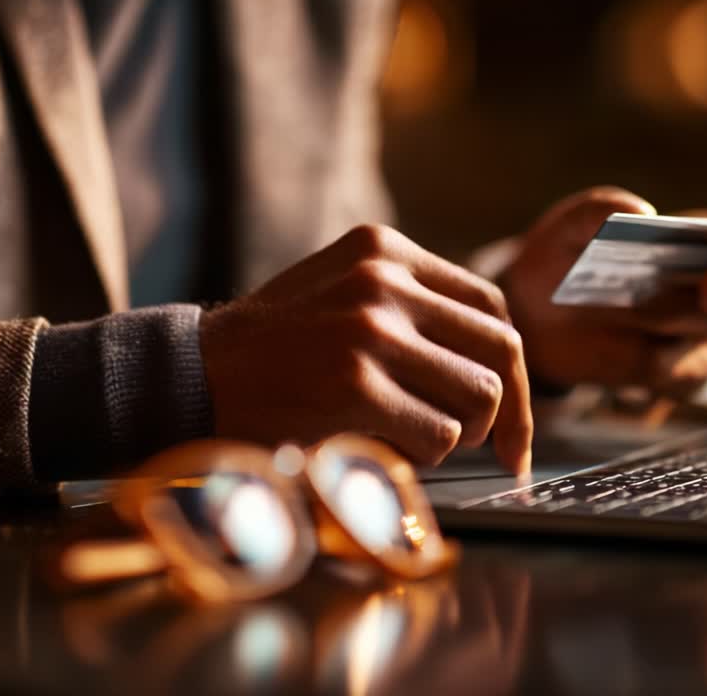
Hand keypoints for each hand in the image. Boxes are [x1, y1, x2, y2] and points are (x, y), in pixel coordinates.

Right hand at [199, 224, 532, 472]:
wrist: (192, 373)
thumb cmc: (273, 346)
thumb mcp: (340, 289)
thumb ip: (409, 304)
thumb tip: (492, 359)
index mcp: (385, 250)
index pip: (490, 305)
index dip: (512, 363)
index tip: (514, 407)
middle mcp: (384, 281)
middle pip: (502, 348)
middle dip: (515, 411)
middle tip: (506, 452)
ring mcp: (371, 331)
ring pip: (480, 395)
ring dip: (462, 434)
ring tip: (418, 440)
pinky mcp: (356, 386)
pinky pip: (441, 435)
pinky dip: (426, 455)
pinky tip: (385, 447)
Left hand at [502, 186, 706, 396]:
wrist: (531, 309)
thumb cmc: (566, 254)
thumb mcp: (571, 222)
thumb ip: (602, 207)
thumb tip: (644, 212)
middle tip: (692, 296)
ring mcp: (695, 337)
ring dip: (668, 326)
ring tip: (621, 308)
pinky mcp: (671, 373)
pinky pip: (680, 379)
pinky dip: (653, 368)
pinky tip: (616, 351)